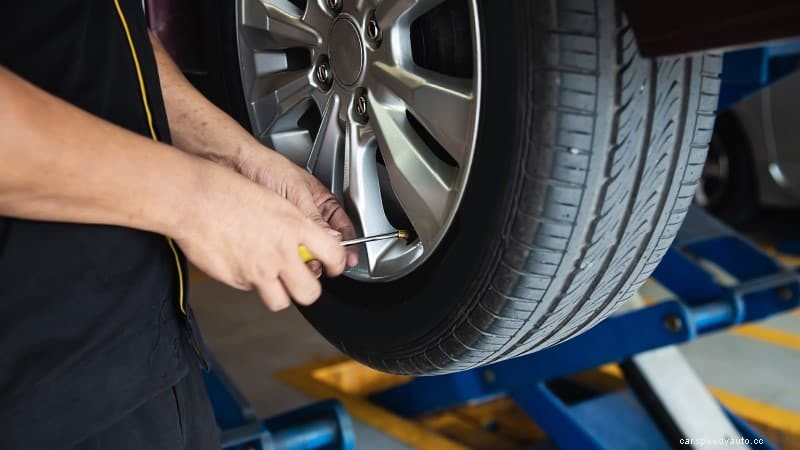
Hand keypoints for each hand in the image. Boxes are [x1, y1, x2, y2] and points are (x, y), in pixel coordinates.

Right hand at [174, 161, 346, 310]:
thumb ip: (297, 224)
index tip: (336, 266)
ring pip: (280, 301)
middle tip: (304, 281)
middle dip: (310, 291)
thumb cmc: (227, 191)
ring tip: (273, 277)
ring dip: (280, 293)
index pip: (333, 254)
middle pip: (310, 293)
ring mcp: (257, 270)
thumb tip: (312, 239)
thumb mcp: (275, 200)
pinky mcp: (235, 280)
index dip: (339, 265)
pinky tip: (242, 261)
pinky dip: (251, 281)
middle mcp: (279, 252)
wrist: (191, 199)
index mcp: (294, 227)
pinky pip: (250, 290)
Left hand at [236, 146, 359, 271]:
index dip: (347, 242)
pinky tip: (286, 256)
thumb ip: (314, 218)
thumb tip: (331, 239)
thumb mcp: (297, 193)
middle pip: (325, 242)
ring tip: (303, 261)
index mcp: (321, 200)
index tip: (349, 259)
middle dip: (324, 254)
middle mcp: (308, 214)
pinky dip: (288, 255)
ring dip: (305, 257)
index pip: (342, 226)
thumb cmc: (268, 167)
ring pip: (306, 248)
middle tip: (321, 262)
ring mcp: (290, 225)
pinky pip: (286, 248)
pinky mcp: (273, 233)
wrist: (236, 164)